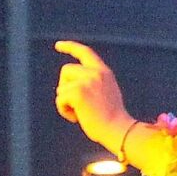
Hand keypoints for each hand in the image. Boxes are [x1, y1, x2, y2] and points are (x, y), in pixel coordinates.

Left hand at [53, 40, 135, 154]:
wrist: (118, 130)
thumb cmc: (111, 120)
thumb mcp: (104, 94)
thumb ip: (90, 84)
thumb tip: (65, 87)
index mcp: (104, 72)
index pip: (85, 52)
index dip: (70, 46)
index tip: (58, 45)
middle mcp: (96, 73)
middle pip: (66, 70)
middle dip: (65, 86)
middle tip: (76, 104)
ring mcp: (87, 81)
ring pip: (61, 87)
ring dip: (66, 102)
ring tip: (80, 113)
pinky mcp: (78, 92)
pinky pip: (60, 99)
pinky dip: (64, 110)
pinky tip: (76, 118)